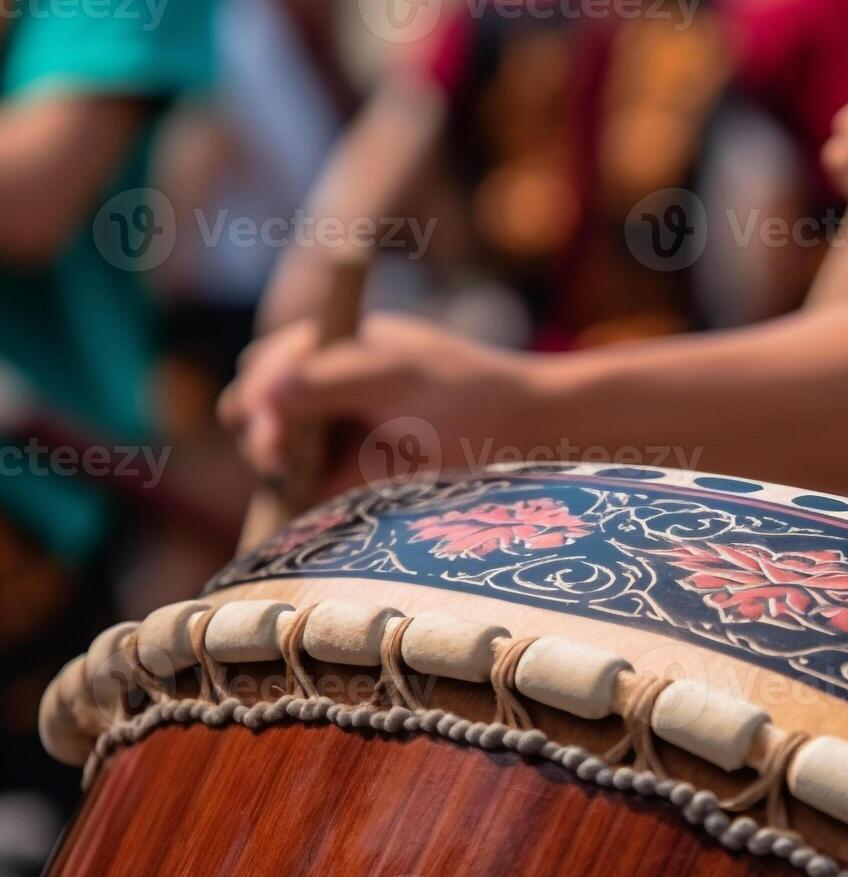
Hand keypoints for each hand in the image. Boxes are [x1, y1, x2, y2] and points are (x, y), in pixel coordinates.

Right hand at [218, 315, 551, 488]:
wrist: (527, 434)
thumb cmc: (468, 394)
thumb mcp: (395, 377)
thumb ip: (328, 381)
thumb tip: (263, 397)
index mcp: (338, 347)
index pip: (270, 363)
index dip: (260, 388)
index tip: (266, 415)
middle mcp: (333, 388)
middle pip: (263, 408)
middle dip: (261, 427)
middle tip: (277, 449)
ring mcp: (342, 433)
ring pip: (282, 452)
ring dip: (277, 462)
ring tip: (288, 467)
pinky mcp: (356, 477)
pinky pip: (310, 488)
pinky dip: (298, 493)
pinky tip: (298, 498)